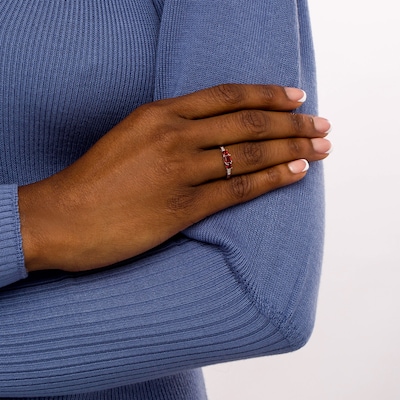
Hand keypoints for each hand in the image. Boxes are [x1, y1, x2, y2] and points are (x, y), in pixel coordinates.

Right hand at [19, 84, 330, 271]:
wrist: (61, 216)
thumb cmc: (93, 179)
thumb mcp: (130, 136)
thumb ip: (169, 129)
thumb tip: (207, 132)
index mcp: (160, 114)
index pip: (228, 96)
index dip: (267, 95)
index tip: (296, 97)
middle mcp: (175, 136)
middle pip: (248, 122)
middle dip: (292, 122)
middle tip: (321, 124)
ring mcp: (180, 171)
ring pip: (250, 153)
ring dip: (292, 148)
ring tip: (320, 148)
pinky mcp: (183, 208)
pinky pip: (239, 189)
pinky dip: (273, 179)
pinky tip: (296, 173)